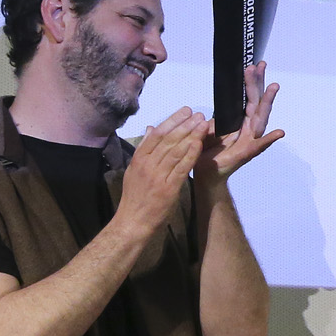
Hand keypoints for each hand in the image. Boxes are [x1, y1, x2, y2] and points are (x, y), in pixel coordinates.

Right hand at [122, 107, 210, 237]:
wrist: (133, 223)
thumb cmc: (135, 198)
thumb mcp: (134, 171)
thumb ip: (143, 150)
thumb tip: (151, 129)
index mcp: (138, 159)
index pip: (157, 134)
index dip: (172, 120)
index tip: (185, 111)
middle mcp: (147, 165)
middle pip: (168, 140)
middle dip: (185, 125)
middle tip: (199, 114)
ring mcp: (157, 176)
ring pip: (176, 151)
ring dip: (191, 135)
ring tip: (203, 124)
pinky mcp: (168, 188)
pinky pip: (181, 168)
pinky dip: (190, 154)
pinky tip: (199, 144)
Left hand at [197, 60, 283, 180]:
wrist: (206, 175)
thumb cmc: (207, 153)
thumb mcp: (206, 131)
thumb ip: (211, 121)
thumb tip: (205, 111)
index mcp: (240, 121)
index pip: (248, 97)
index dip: (251, 82)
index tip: (252, 65)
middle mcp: (249, 129)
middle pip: (257, 102)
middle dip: (259, 83)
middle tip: (260, 65)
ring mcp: (250, 140)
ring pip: (261, 118)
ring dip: (268, 102)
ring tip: (274, 87)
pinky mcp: (246, 153)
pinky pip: (260, 145)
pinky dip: (270, 139)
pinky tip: (280, 132)